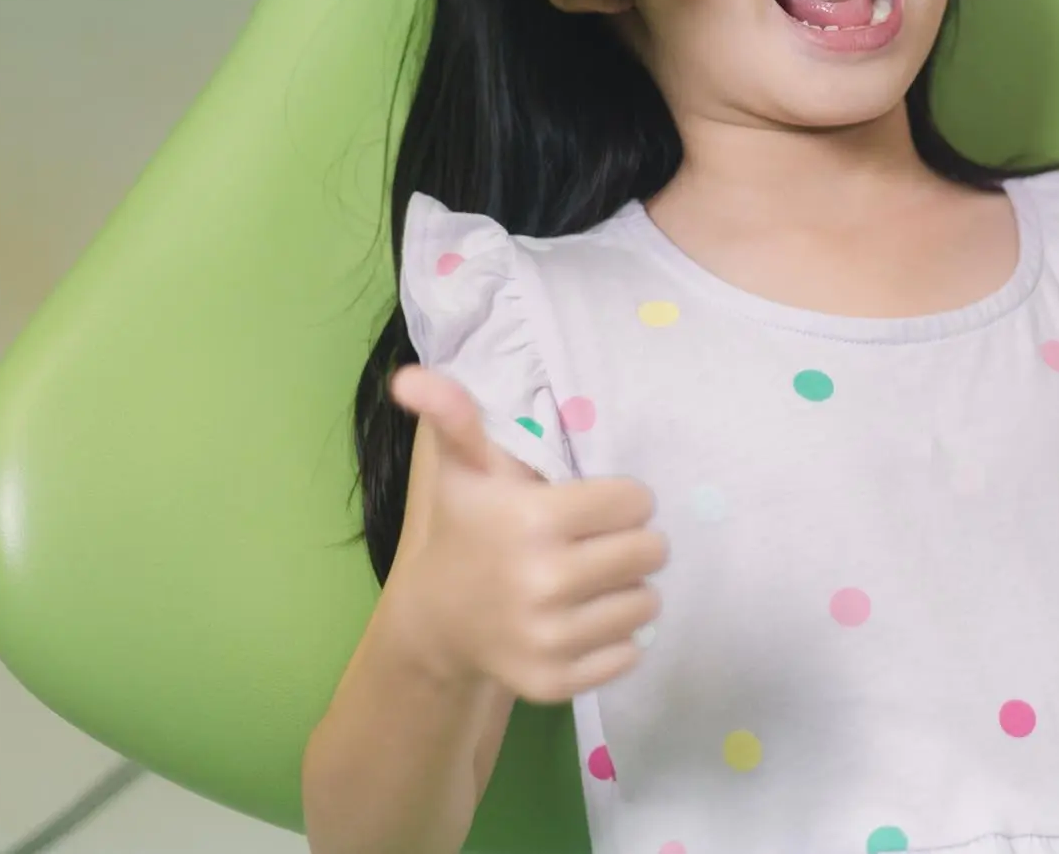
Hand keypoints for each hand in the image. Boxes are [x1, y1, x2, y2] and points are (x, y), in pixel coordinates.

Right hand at [388, 366, 666, 702]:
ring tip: (591, 581)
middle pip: (649, 552)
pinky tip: (581, 621)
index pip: (636, 502)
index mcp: (533, 520)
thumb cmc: (468, 530)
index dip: (620, 500)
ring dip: (628, 590)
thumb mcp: (463, 468)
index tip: (593, 505)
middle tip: (598, 544)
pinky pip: (629, 655)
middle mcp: (543, 582)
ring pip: (646, 604)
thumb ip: (453, 414)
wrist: (437, 621)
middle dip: (631, 543)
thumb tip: (409, 376)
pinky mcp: (555, 681)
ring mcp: (548, 639)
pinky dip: (615, 639)